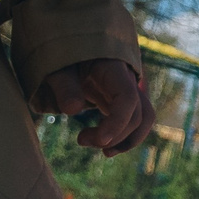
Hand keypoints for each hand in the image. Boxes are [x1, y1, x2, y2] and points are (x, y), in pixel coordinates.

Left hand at [35, 59, 153, 153]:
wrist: (65, 46)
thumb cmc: (58, 55)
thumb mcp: (55, 68)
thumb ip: (64, 86)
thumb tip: (74, 109)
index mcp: (112, 67)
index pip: (127, 98)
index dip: (118, 123)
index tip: (101, 142)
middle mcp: (125, 79)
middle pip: (137, 114)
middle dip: (114, 135)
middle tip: (81, 140)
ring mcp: (125, 89)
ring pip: (143, 119)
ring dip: (128, 140)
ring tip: (105, 152)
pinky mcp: (119, 99)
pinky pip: (133, 119)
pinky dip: (125, 136)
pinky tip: (106, 146)